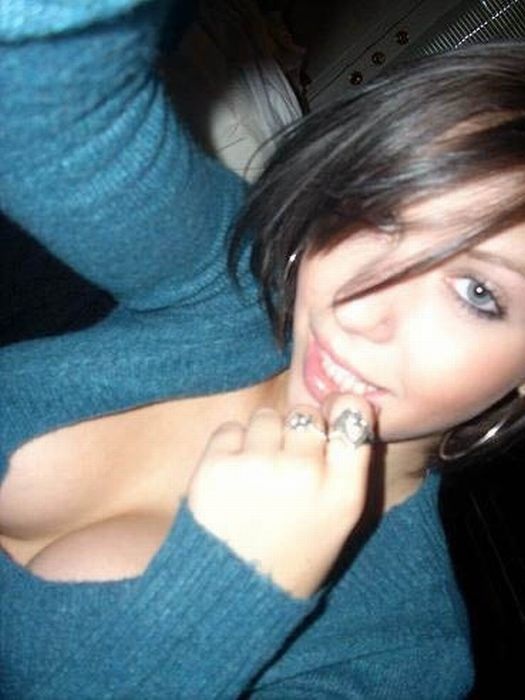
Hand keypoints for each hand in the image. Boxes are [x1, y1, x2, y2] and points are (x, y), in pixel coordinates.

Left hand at [187, 394, 374, 597]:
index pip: (353, 412)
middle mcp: (304, 472)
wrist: (231, 593)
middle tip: (285, 465)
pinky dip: (231, 446)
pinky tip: (232, 477)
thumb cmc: (290, 556)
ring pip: (267, 417)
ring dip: (262, 437)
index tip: (330, 416)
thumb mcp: (338, 521)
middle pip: (306, 413)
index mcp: (343, 491)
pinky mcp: (218, 465)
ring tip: (257, 476)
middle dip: (296, 431)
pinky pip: (231, 428)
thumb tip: (336, 407)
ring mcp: (259, 466)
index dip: (340, 408)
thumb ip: (343, 468)